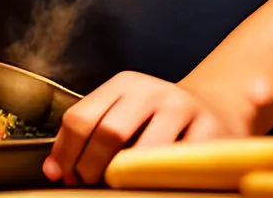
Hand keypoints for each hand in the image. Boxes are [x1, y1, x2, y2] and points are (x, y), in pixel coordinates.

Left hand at [43, 71, 255, 185]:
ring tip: (124, 188)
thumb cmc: (160, 122)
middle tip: (92, 185)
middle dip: (93, 168)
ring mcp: (183, 109)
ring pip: (145, 153)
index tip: (63, 176)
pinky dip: (159, 183)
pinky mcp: (210, 132)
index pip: (82, 117)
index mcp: (126, 84)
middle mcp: (154, 91)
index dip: (66, 153)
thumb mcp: (126, 114)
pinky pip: (177, 167)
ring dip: (127, 180)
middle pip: (109, 132)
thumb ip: (92, 134)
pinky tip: (155, 187)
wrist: (217, 110)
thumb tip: (55, 170)